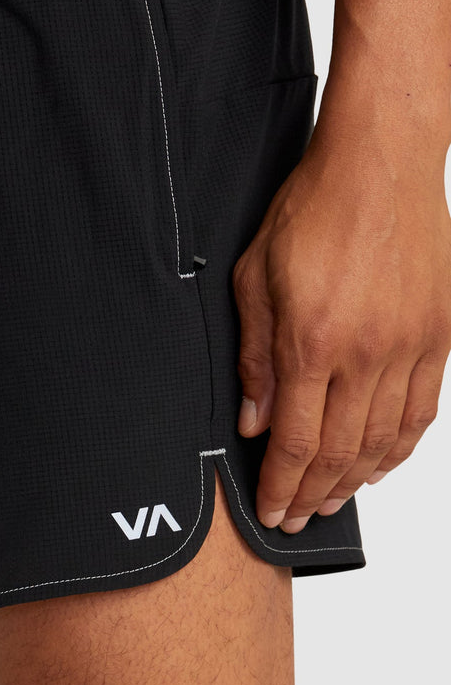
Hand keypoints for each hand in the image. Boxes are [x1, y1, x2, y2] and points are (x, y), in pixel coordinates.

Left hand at [232, 125, 450, 533]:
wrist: (380, 167)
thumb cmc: (312, 209)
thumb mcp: (254, 275)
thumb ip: (254, 354)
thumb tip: (252, 419)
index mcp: (311, 341)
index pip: (293, 439)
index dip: (280, 485)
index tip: (270, 511)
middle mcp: (365, 355)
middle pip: (338, 452)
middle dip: (313, 494)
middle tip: (297, 517)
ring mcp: (409, 349)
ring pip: (383, 441)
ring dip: (355, 480)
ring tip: (331, 500)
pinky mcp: (439, 338)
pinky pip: (422, 413)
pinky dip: (399, 449)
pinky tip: (379, 464)